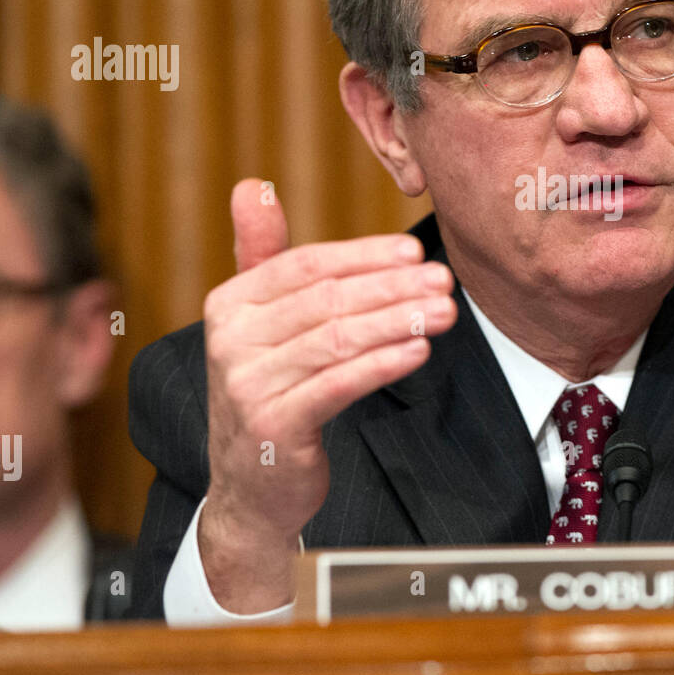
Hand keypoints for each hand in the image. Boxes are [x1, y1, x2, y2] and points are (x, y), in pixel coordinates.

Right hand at [198, 179, 455, 611]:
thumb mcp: (258, 323)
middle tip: (443, 281)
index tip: (415, 252)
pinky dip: (382, 363)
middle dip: (392, 287)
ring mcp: (247, 386)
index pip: (305, 265)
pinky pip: (339, 384)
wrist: (252, 488)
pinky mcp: (273, 427)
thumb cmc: (270, 392)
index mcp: (229, 304)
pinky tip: (419, 350)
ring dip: (398, 320)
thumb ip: (262, 256)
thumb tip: (254, 186)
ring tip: (444, 312)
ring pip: (337, 339)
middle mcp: (229, 341)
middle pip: (326, 300)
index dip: (364, 255)